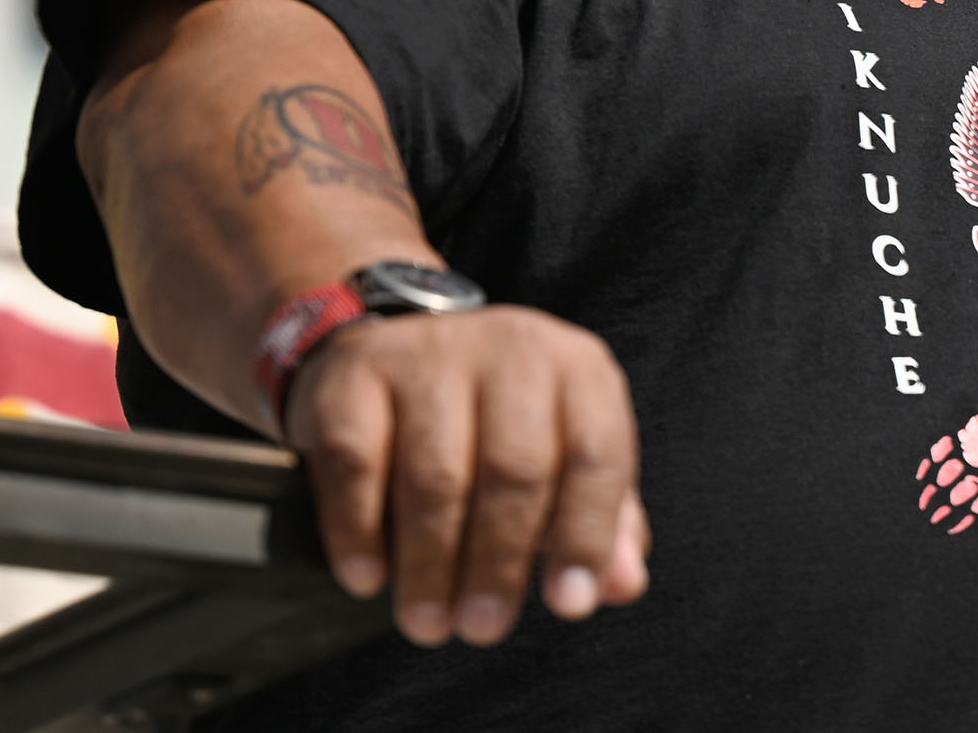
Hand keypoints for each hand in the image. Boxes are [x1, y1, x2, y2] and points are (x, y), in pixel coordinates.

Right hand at [282, 304, 649, 647]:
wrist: (403, 350)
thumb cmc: (499, 422)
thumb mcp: (565, 456)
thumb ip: (603, 521)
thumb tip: (622, 584)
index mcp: (577, 369)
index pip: (596, 453)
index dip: (586, 535)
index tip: (569, 605)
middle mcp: (510, 347)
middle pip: (514, 467)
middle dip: (499, 564)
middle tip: (482, 628)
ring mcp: (429, 352)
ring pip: (435, 474)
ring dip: (430, 564)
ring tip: (428, 622)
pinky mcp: (357, 370)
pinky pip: (355, 462)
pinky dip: (359, 531)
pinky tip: (369, 578)